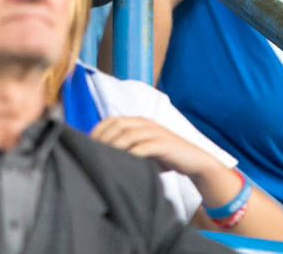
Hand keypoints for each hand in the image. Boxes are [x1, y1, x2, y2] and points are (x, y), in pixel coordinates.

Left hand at [90, 115, 220, 177]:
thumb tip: (101, 156)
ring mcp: (155, 132)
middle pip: (117, 125)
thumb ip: (127, 147)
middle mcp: (145, 123)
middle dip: (103, 138)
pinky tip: (123, 163)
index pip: (112, 120)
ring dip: (114, 146)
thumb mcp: (144, 148)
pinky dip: (131, 154)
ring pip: (128, 134)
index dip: (98, 130)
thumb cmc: (165, 157)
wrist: (194, 161)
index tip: (87, 145)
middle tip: (92, 154)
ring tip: (104, 159)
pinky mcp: (163, 145)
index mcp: (139, 121)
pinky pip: (143, 147)